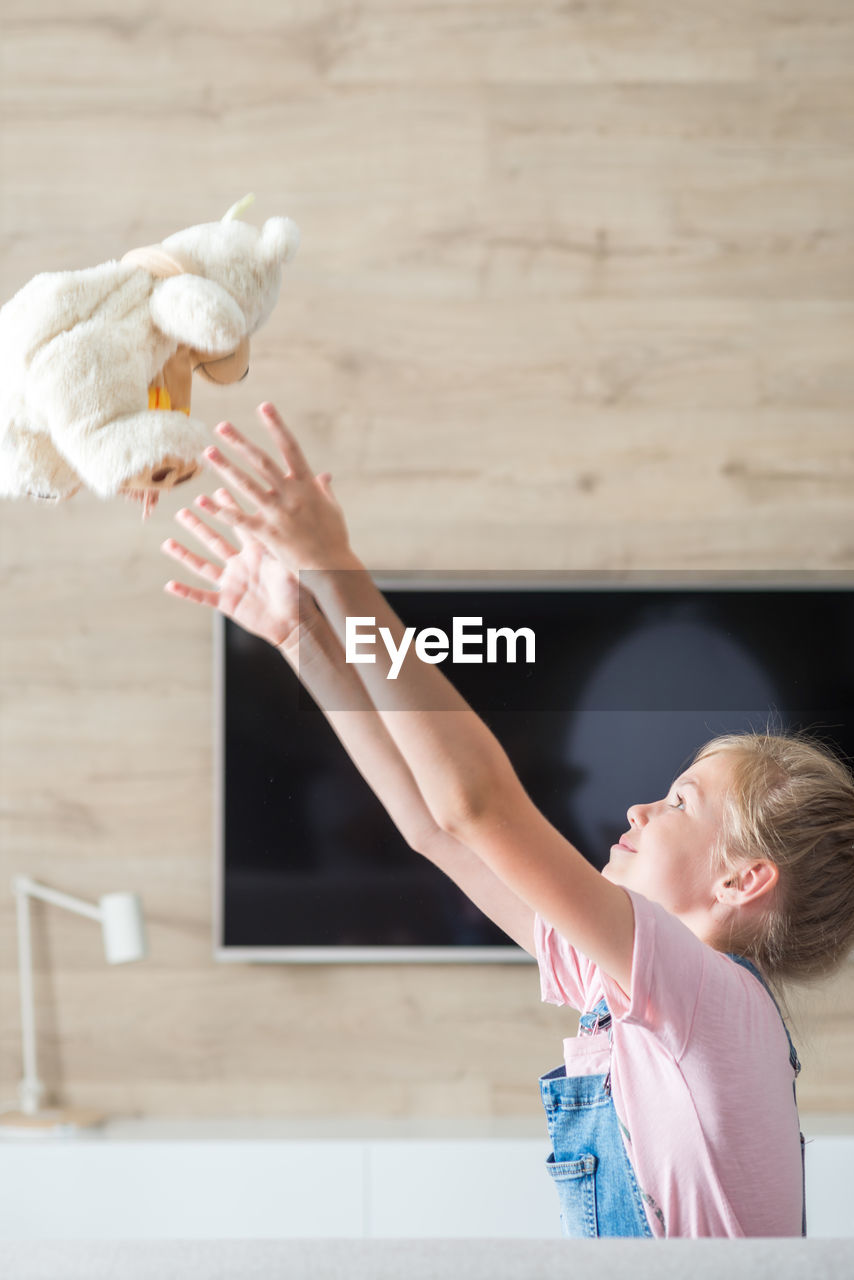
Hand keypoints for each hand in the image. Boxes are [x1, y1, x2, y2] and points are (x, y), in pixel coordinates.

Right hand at [161, 491, 319, 647]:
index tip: (217, 490)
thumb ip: (290, 537)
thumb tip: (301, 510)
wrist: (298, 623)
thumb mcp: (294, 560)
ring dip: (184, 555)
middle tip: (184, 510)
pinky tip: (169, 585)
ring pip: (203, 566)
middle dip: (199, 526)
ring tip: (167, 542)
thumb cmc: (302, 593)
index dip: (228, 508)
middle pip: (215, 541)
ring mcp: (233, 583)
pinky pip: (203, 597)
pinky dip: (186, 592)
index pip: (240, 524)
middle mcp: (242, 565)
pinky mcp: (228, 603)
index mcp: (258, 552)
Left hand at [195, 403, 352, 573]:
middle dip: (240, 442)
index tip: (264, 406)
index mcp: (308, 485)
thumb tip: (324, 475)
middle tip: (221, 426)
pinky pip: (239, 518)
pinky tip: (201, 501)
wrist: (332, 568)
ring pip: (246, 485)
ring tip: (207, 452)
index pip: (290, 448)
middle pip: (261, 462)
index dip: (276, 426)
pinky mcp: (267, 533)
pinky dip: (219, 510)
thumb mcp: (332, 510)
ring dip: (225, 467)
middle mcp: (291, 494)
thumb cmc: (334, 540)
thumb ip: (324, 491)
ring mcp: (278, 513)